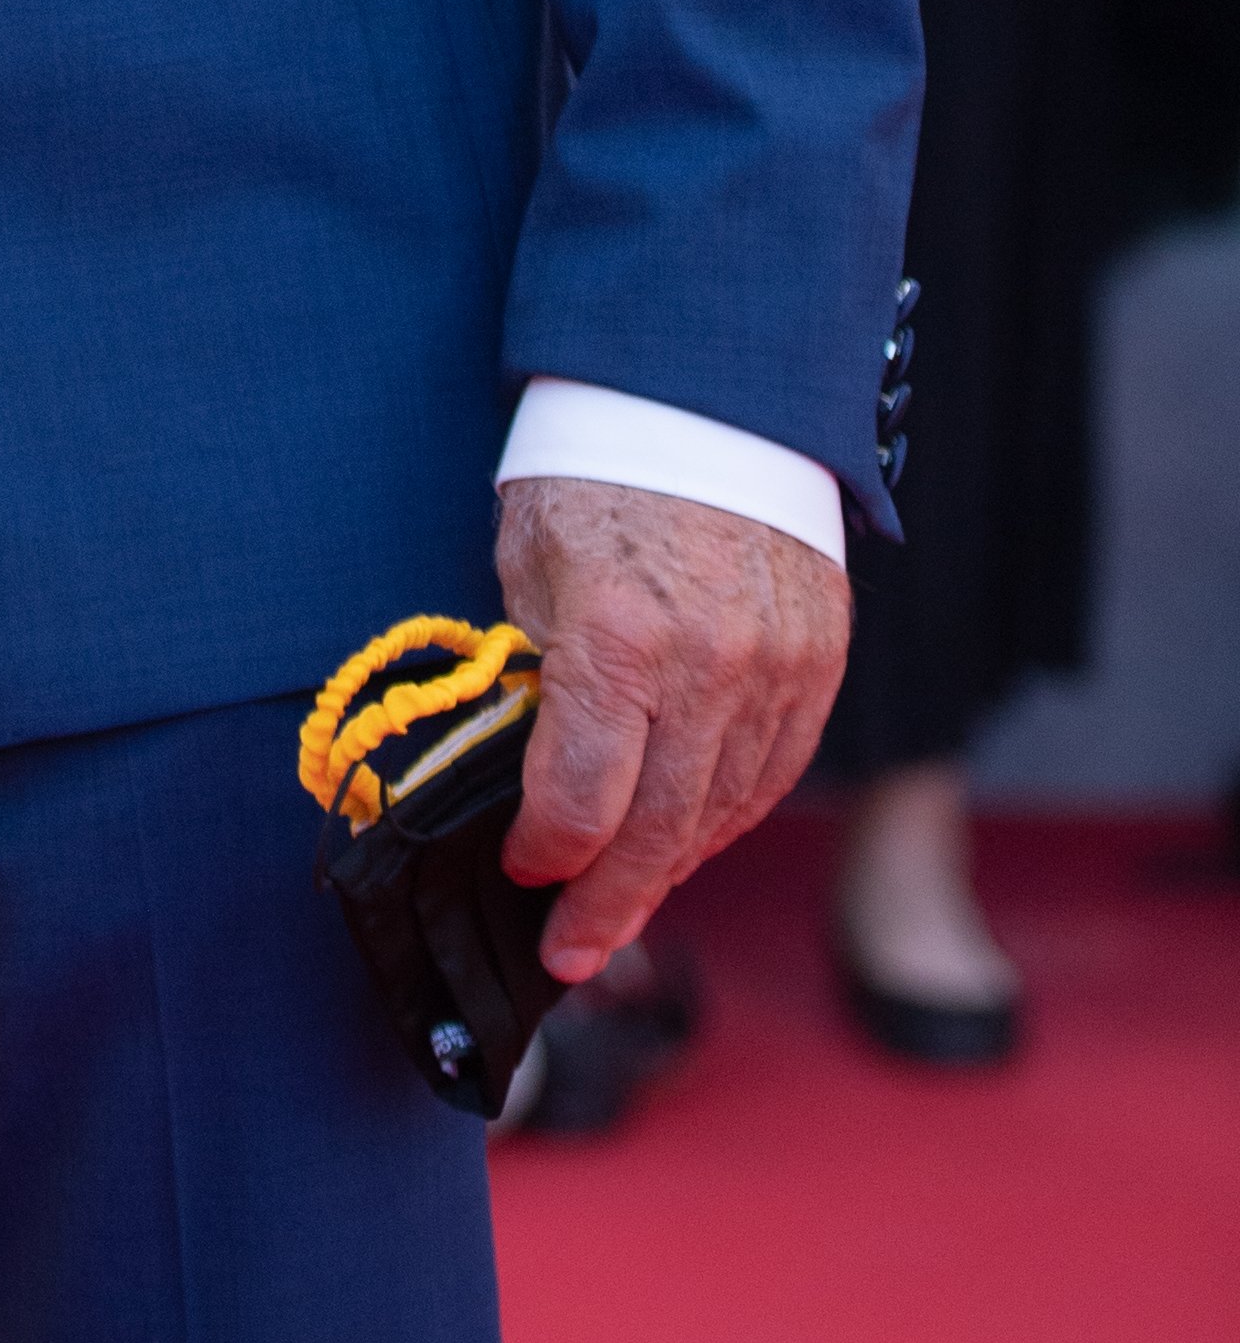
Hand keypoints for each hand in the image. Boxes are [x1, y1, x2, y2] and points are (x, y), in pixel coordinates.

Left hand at [495, 472, 849, 981]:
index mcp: (617, 638)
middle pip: (657, 829)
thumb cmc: (593, 472)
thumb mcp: (527, 565)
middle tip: (569, 952)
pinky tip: (688, 840)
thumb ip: (536, 675)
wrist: (701, 390)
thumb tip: (528, 774)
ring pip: (724, 812)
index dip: (544, 854)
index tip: (521, 873)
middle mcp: (708, 665)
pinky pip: (775, 771)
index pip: (580, 800)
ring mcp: (777, 667)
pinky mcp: (821, 659)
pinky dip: (729, 816)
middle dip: (605, 903)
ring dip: (669, 868)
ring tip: (621, 903)